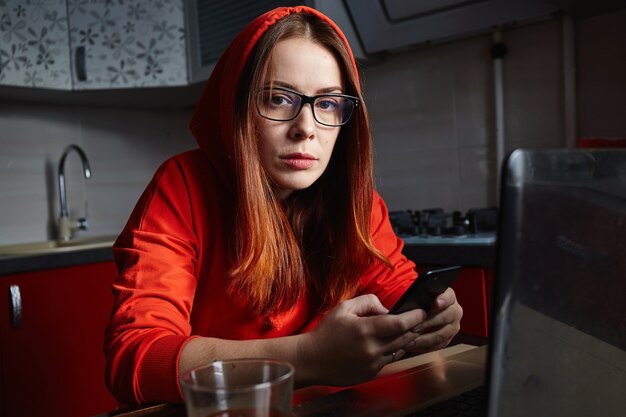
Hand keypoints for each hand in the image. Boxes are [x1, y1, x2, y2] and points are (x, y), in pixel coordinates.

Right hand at [296, 294, 425, 385]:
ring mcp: (372, 363)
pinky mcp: (371, 373)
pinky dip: (392, 350)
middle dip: (413, 327)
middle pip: (404, 337)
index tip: (421, 311)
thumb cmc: (327, 332)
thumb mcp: (344, 308)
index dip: (415, 316)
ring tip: (404, 329)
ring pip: (399, 350)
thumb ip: (368, 302)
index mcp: (365, 330)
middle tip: (418, 318)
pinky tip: (387, 342)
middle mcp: (371, 349)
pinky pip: (389, 360)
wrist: (312, 359)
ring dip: (405, 339)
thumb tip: (387, 310)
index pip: (400, 323)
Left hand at [404, 287, 462, 353]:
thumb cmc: (418, 302)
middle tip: (414, 327)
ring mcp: (453, 326)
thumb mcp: (419, 296)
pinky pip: (439, 345)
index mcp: (449, 297)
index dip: (443, 300)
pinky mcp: (449, 338)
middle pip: (446, 316)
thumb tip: (410, 297)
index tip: (436, 303)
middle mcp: (455, 311)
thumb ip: (418, 296)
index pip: (449, 297)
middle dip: (428, 322)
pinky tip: (413, 346)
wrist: (421, 314)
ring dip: (425, 338)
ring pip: (442, 334)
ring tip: (410, 340)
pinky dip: (425, 346)